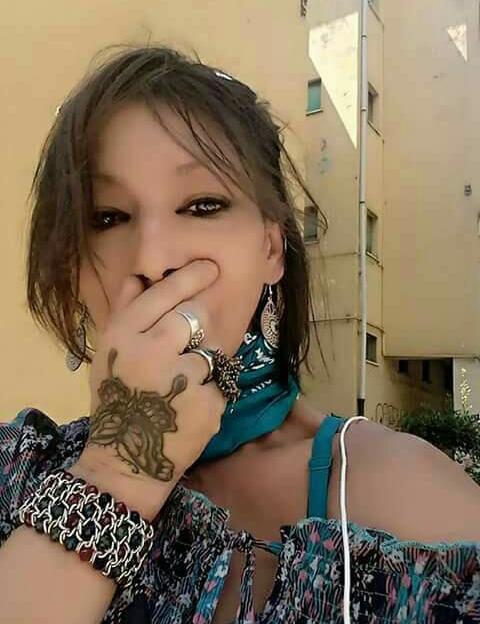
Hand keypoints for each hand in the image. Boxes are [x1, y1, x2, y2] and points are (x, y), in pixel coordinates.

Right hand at [79, 260, 226, 487]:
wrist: (126, 459)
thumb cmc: (116, 400)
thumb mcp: (108, 354)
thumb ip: (124, 313)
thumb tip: (139, 275)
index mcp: (123, 337)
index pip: (163, 295)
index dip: (189, 276)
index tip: (210, 266)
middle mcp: (152, 353)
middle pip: (193, 316)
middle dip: (200, 319)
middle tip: (201, 326)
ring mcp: (183, 379)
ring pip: (211, 349)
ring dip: (204, 362)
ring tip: (184, 383)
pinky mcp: (207, 404)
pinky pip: (220, 381)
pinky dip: (212, 391)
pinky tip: (191, 407)